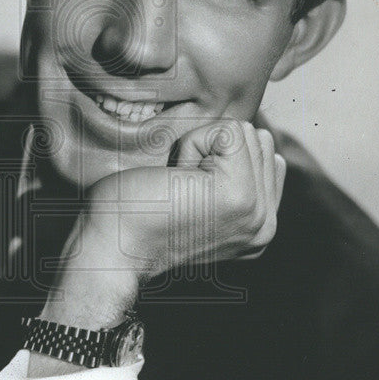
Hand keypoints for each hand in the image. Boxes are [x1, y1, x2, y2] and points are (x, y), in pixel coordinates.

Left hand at [81, 120, 285, 281]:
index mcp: (260, 227)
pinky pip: (228, 131)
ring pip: (245, 133)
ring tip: (179, 185)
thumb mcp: (203, 200)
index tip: (190, 191)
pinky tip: (174, 179)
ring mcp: (256, 212)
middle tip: (181, 188)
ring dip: (201, 148)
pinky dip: (192, 145)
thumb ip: (237, 179)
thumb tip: (252, 138)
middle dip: (214, 150)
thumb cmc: (138, 215)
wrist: (112, 248)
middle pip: (260, 140)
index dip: (220, 156)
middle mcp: (266, 225)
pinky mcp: (238, 194)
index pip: (266, 154)